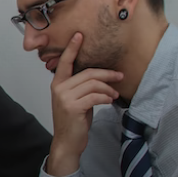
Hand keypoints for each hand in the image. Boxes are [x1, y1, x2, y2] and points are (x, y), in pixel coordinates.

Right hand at [46, 32, 122, 176]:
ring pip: (93, 84)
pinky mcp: (73, 107)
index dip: (72, 48)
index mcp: (58, 83)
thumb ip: (82, 87)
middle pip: (87, 73)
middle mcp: (59, 88)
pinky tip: (109, 100)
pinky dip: (105, 97)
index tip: (79, 35)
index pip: (65, 62)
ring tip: (114, 94)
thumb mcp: (76, 100)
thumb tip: (101, 77)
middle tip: (120, 76)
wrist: (68, 141)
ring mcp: (65, 97)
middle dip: (107, 74)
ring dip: (108, 88)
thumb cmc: (74, 121)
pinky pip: (95, 96)